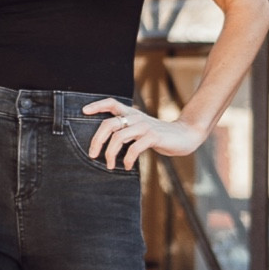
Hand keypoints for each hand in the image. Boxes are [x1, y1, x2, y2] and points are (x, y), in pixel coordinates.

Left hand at [83, 99, 205, 169]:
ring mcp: (144, 126)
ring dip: (110, 153)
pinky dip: (127, 159)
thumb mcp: (140, 129)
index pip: (111, 103)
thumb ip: (126, 131)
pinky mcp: (153, 136)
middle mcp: (136, 117)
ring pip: (118, 137)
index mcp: (131, 113)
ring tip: (109, 165)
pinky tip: (127, 166)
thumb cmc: (158, 135)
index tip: (84, 111)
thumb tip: (104, 143)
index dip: (97, 105)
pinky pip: (134, 148)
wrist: (184, 135)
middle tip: (92, 154)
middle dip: (97, 140)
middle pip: (109, 124)